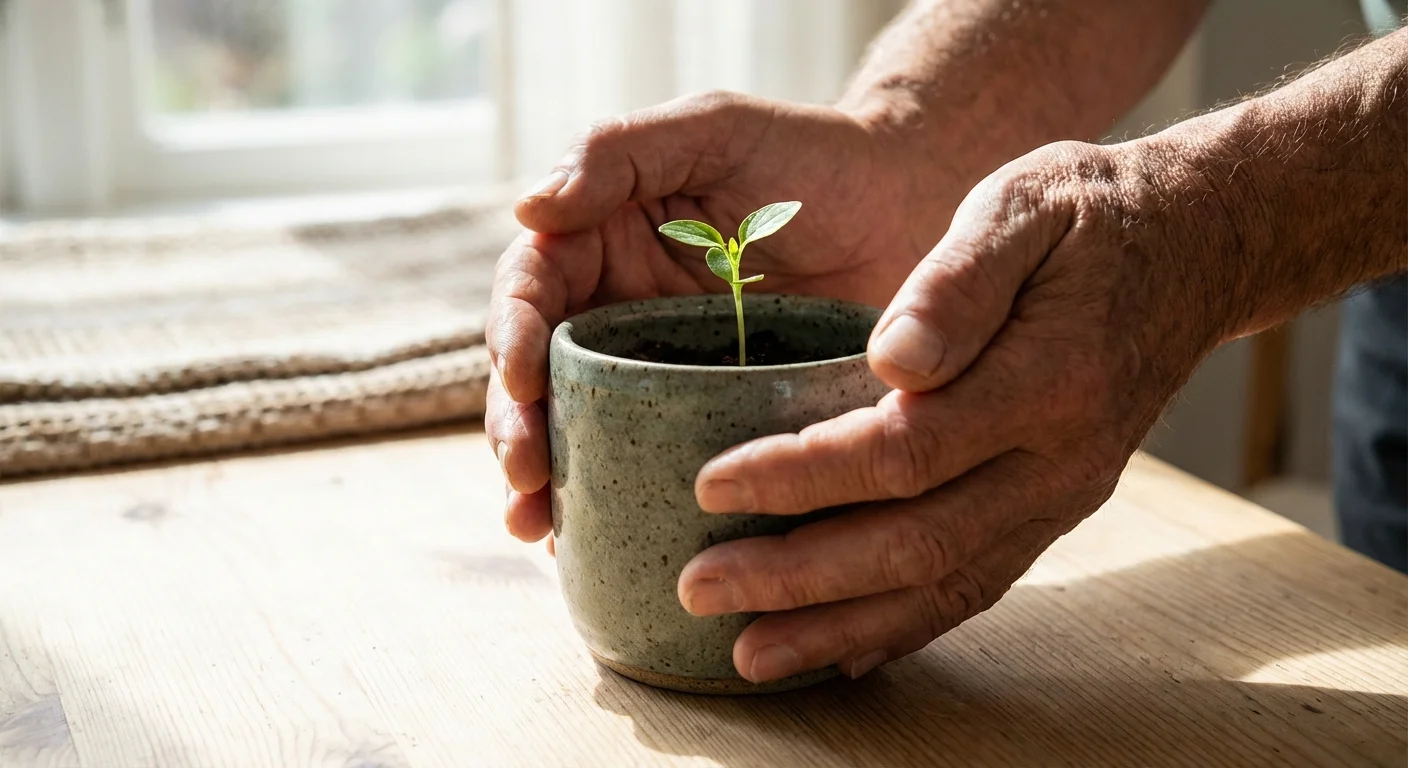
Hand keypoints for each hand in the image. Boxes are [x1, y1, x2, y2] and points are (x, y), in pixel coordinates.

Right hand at [486, 91, 944, 544]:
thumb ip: (619, 152)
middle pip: (540, 383)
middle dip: (519, 434)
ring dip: (552, 488)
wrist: (912, 205)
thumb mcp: (712, 130)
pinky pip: (663, 472)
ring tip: (540, 531)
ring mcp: (667, 381)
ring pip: (586, 437)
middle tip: (524, 484)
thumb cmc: (810, 156)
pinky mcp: (722, 427)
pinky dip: (625, 511)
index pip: (531, 296)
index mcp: (601, 248)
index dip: (513, 342)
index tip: (522, 386)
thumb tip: (529, 209)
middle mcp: (621, 321)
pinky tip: (602, 552)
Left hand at [678, 139, 1235, 682]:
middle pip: (918, 544)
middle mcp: (1062, 459)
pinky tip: (840, 653)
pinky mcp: (1057, 510)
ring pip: (945, 588)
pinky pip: (978, 588)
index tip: (710, 485)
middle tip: (697, 589)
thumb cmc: (1089, 213)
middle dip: (798, 577)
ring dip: (840, 627)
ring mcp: (1065, 498)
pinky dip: (903, 629)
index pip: (906, 453)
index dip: (803, 477)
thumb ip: (958, 281)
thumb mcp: (1023, 203)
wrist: (1194, 246)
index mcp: (1048, 379)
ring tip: (749, 654)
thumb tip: (893, 359)